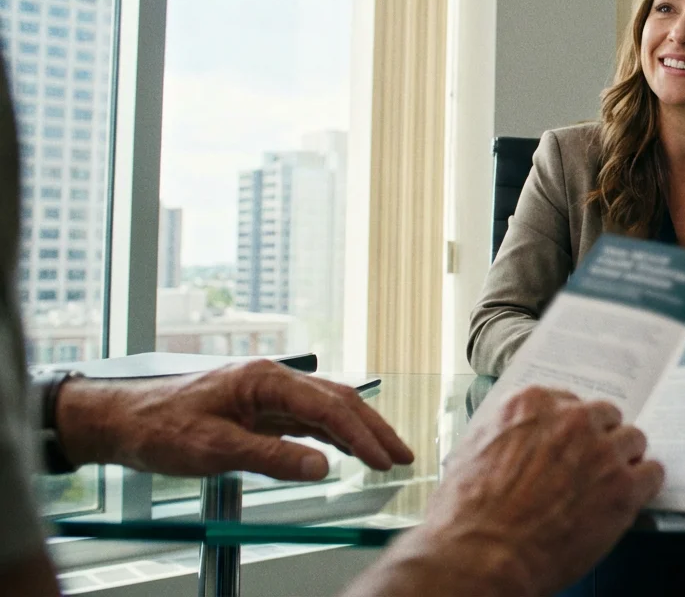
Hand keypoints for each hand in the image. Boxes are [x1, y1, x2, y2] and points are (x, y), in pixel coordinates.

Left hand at [56, 360, 413, 479]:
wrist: (121, 421)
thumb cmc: (158, 426)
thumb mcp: (212, 447)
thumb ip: (270, 457)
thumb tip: (321, 465)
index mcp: (265, 379)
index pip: (327, 406)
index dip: (360, 434)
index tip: (383, 459)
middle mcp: (272, 381)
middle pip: (338, 401)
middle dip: (373, 428)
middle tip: (403, 455)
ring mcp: (267, 395)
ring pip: (327, 409)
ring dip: (359, 431)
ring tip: (387, 454)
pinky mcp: (259, 411)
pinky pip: (307, 421)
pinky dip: (334, 435)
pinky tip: (347, 449)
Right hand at [373, 387, 663, 596]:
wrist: (483, 556)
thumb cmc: (467, 515)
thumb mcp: (470, 451)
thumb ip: (503, 433)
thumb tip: (515, 439)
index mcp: (532, 405)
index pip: (570, 402)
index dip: (572, 428)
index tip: (572, 442)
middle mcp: (571, 421)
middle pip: (605, 416)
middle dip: (600, 439)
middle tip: (590, 465)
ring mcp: (601, 452)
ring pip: (633, 440)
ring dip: (624, 460)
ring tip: (610, 484)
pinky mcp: (623, 487)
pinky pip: (653, 473)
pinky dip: (644, 485)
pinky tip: (630, 498)